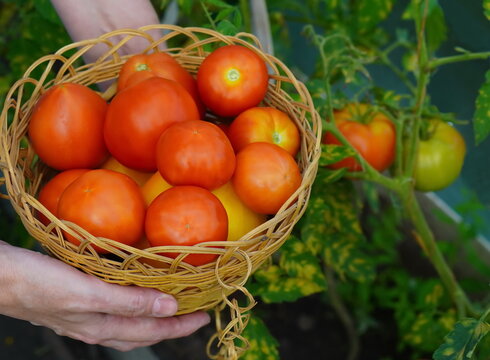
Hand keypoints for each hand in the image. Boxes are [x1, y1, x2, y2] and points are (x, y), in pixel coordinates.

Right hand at [0, 241, 209, 350]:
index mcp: (102, 326)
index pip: (152, 331)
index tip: (205, 317)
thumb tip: (169, 309)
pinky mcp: (75, 302)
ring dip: (153, 317)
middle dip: (172, 325)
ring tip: (172, 306)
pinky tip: (132, 294)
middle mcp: (96, 325)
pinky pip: (114, 309)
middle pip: (143, 332)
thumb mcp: (87, 293)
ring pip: (129, 323)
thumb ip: (128, 303)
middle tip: (197, 314)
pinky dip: (132, 305)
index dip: (180, 326)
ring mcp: (84, 316)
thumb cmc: (37, 284)